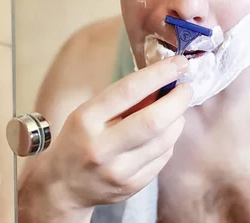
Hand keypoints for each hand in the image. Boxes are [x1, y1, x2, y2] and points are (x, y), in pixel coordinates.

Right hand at [40, 55, 191, 208]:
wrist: (63, 186)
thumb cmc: (76, 140)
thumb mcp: (86, 113)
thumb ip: (119, 101)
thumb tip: (160, 81)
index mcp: (86, 120)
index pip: (128, 91)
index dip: (158, 74)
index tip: (178, 63)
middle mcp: (102, 146)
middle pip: (154, 120)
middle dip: (178, 99)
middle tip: (186, 88)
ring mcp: (118, 170)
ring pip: (164, 140)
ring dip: (177, 120)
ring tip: (175, 110)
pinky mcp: (131, 186)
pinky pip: (162, 158)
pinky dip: (169, 141)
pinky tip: (163, 134)